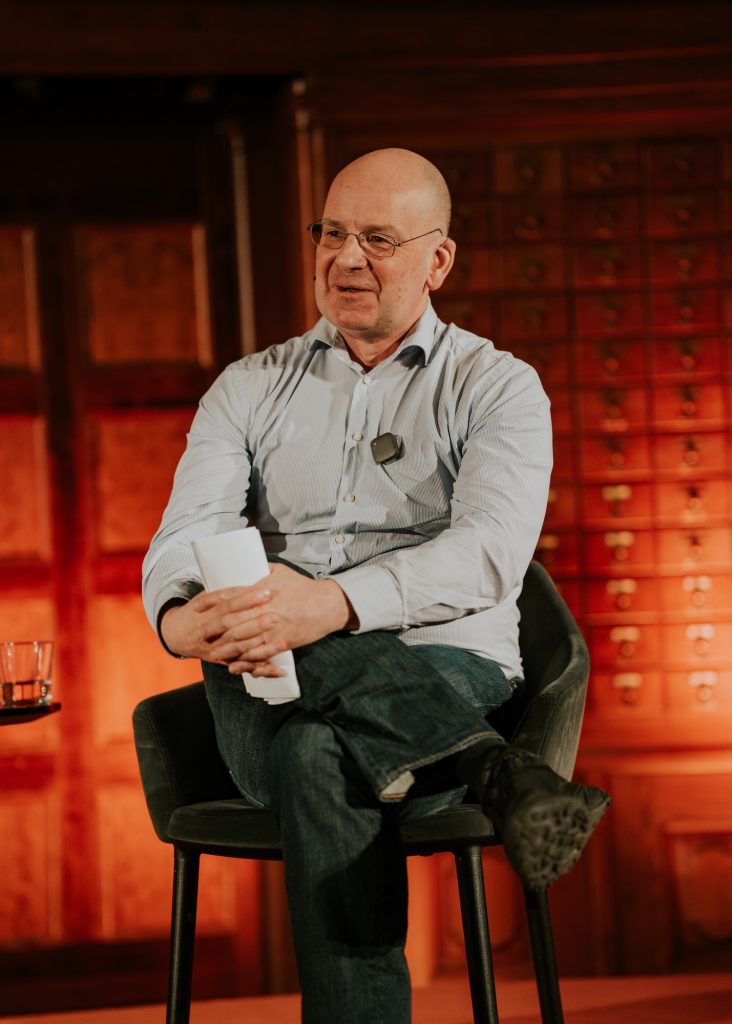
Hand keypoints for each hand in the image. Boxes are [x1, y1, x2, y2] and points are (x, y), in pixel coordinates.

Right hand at [160, 581, 286, 675]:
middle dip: (254, 622)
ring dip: (260, 646)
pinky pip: (242, 665)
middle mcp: (206, 629)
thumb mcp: (206, 596)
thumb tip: (255, 577)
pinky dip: (260, 668)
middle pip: (231, 625)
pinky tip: (278, 670)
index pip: (227, 601)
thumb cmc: (197, 611)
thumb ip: (227, 592)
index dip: (247, 597)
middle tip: (276, 616)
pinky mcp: (220, 661)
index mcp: (204, 608)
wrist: (174, 633)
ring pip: (237, 647)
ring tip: (282, 642)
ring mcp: (212, 647)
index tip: (267, 592)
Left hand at [210, 563, 357, 675]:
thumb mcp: (280, 571)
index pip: (231, 595)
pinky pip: (260, 653)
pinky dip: (246, 661)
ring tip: (213, 653)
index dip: (212, 602)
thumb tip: (246, 568)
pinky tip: (234, 665)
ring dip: (226, 648)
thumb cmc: (303, 587)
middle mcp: (265, 609)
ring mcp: (273, 627)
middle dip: (214, 629)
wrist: (327, 604)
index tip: (198, 607)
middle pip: (233, 621)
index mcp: (262, 590)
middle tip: (200, 634)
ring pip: (244, 641)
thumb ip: (260, 570)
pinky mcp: (282, 642)